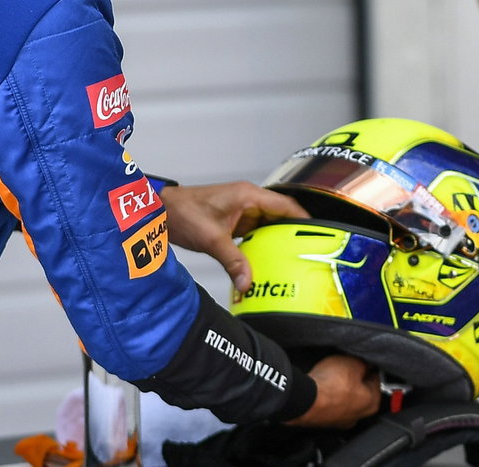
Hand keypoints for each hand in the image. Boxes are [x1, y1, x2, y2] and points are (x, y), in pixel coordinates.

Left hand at [162, 182, 307, 292]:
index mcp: (248, 196)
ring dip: (275, 239)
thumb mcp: (212, 240)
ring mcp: (240, 210)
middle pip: (279, 215)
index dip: (303, 218)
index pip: (285, 204)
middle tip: (305, 251)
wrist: (161, 212)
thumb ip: (233, 261)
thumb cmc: (184, 213)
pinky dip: (260, 243)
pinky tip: (264, 259)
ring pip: (267, 224)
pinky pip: (254, 231)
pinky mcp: (232, 220)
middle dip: (292, 232)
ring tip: (289, 258)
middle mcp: (248, 200)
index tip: (316, 233)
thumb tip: (248, 282)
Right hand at [285, 353, 380, 428]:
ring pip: (344, 398)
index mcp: (372, 403)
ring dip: (339, 387)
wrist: (303, 400)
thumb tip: (366, 363)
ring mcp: (339, 421)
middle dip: (354, 377)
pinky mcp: (323, 420)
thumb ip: (364, 363)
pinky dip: (327, 395)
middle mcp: (357, 416)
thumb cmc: (330, 385)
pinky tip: (322, 385)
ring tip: (331, 374)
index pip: (375, 379)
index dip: (368, 366)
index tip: (362, 360)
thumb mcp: (353, 363)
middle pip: (360, 390)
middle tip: (345, 366)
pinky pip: (330, 403)